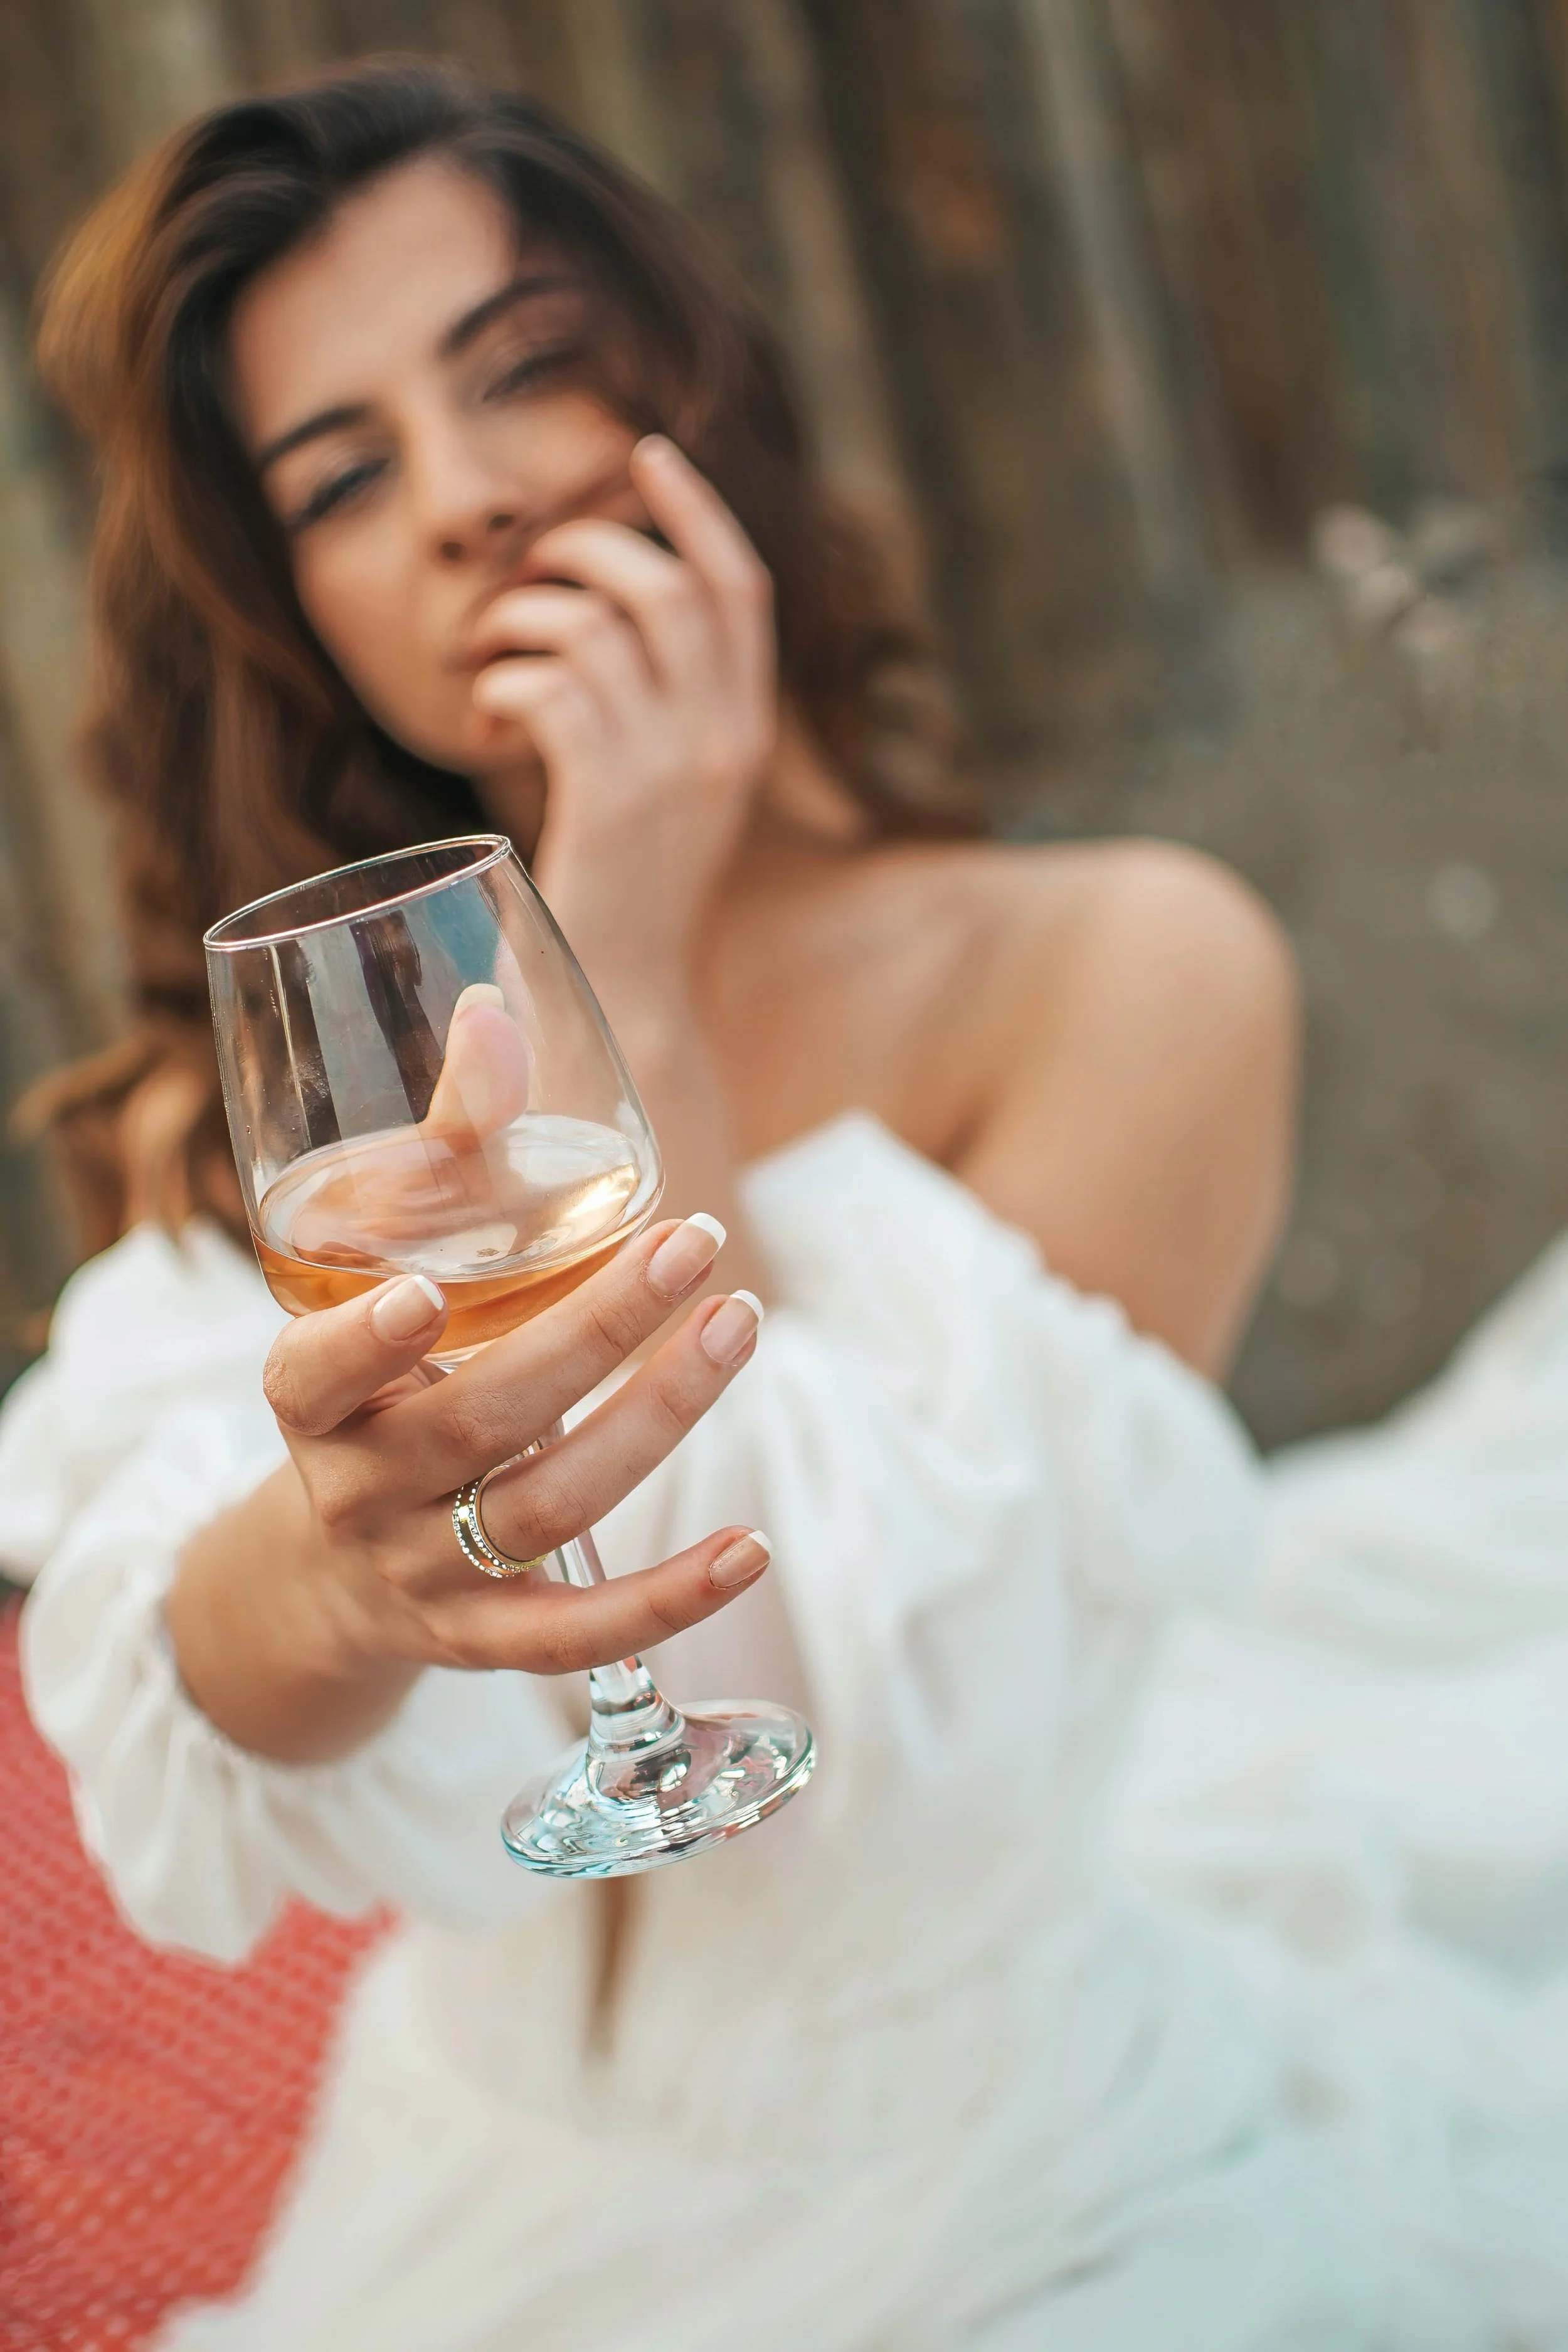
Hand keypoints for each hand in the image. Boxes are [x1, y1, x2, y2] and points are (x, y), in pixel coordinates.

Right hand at [168, 1212, 768, 1759]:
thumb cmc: (382, 1380)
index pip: (313, 1378)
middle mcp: (359, 1494)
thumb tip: (495, 1014)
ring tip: (739, 1324)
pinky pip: (580, 1636)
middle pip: (479, 1422)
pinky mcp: (487, 1643)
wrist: (334, 1571)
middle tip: (691, 1244)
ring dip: (658, 1418)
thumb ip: (443, 1153)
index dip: (363, 1343)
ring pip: (548, 1509)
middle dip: (594, 1331)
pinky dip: (670, 1600)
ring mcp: (424, 1576)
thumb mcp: (380, 1278)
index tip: (425, 1292)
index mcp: (312, 1403)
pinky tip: (751, 1547)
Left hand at [468, 436, 775, 978]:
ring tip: (487, 658)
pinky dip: (503, 683)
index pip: (740, 587)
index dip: (695, 508)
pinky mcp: (609, 799)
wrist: (627, 996)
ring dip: (519, 621)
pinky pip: (550, 685)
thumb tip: (594, 613)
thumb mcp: (670, 789)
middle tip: (526, 572)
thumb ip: (659, 707)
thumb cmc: (628, 890)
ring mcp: (669, 770)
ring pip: (592, 626)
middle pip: (664, 584)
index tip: (645, 453)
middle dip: (581, 549)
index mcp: (746, 731)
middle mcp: (721, 740)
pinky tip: (485, 717)